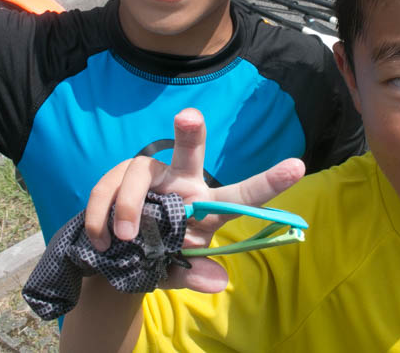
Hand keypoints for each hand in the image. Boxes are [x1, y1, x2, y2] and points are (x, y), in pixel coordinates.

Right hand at [85, 108, 304, 292]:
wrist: (115, 260)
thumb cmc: (156, 260)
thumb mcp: (175, 273)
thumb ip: (193, 275)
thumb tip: (219, 282)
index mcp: (206, 207)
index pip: (241, 195)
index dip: (269, 181)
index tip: (298, 166)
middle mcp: (182, 182)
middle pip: (189, 151)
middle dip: (191, 132)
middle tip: (190, 116)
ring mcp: (149, 176)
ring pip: (138, 174)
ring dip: (129, 208)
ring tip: (122, 240)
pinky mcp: (118, 176)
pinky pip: (107, 189)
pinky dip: (101, 216)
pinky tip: (101, 240)